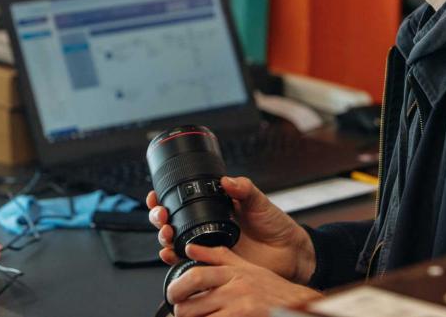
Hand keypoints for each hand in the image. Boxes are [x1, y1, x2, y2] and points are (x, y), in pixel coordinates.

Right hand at [146, 176, 315, 282]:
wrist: (288, 251)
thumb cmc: (274, 225)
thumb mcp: (259, 201)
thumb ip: (243, 189)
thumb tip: (227, 180)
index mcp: (214, 208)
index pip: (181, 201)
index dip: (164, 198)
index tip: (157, 195)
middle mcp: (206, 226)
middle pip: (170, 221)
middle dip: (159, 217)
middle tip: (162, 216)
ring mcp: (207, 246)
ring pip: (174, 242)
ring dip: (163, 237)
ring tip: (166, 233)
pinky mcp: (212, 264)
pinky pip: (187, 262)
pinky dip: (174, 259)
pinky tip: (170, 253)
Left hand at [168, 244, 321, 316]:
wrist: (295, 304)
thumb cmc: (271, 288)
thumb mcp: (244, 266)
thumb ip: (216, 256)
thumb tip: (191, 248)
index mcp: (232, 273)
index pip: (195, 276)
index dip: (176, 288)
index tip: (173, 295)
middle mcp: (234, 290)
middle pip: (191, 304)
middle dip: (180, 311)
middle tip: (181, 311)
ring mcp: (240, 308)